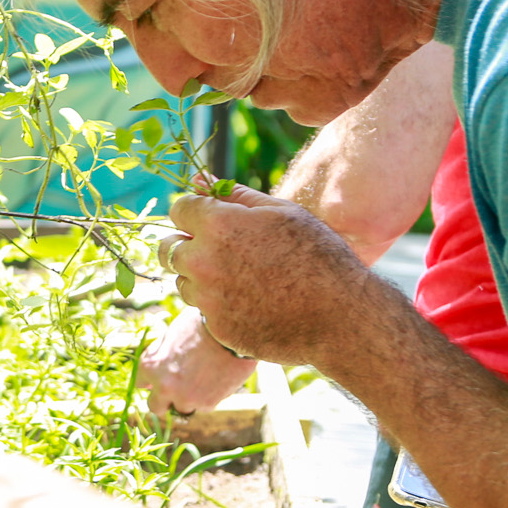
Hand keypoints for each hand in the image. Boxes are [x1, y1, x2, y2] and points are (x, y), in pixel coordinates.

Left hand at [139, 307, 256, 415]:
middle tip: (178, 389)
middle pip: (155, 407)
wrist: (231, 328)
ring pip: (182, 408)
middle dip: (165, 400)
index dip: (151, 381)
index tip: (160, 379)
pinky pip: (204, 405)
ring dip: (190, 398)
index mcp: (150, 366)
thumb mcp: (171, 335)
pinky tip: (218, 377)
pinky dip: (210, 396)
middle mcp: (163, 387)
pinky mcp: (207, 404)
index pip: (140, 384)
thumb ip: (160, 355)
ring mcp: (185, 398)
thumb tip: (154, 365)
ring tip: (205, 376)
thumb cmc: (200, 324)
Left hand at [164, 182, 382, 367]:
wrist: (341, 316)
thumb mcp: (281, 212)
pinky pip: (205, 311)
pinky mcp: (218, 328)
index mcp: (217, 225)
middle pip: (167, 248)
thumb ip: (234, 195)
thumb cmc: (318, 254)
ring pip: (184, 281)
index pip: (178, 208)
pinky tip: (255, 303)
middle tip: (218, 248)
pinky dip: (221, 306)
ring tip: (244, 277)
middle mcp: (203, 262)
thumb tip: (199, 179)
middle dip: (186, 243)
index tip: (212, 218)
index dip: (195, 210)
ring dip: (201, 277)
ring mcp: (208, 299)